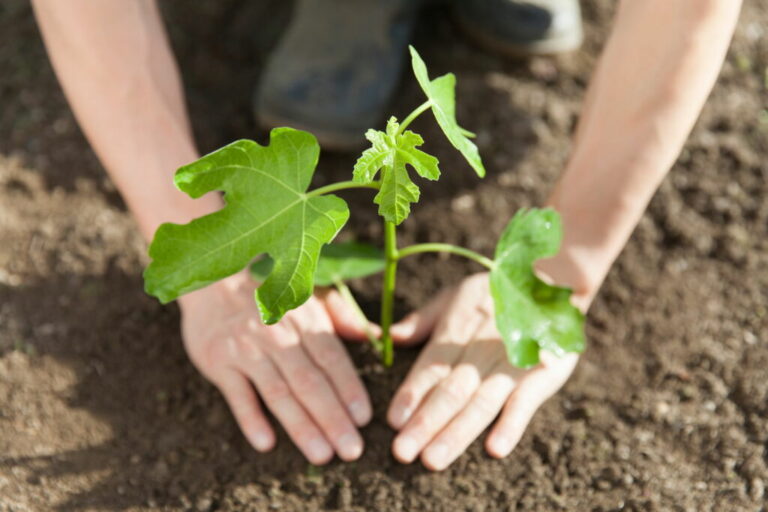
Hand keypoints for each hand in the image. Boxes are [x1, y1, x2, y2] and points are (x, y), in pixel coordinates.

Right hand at [178, 270, 372, 464]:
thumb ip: (342, 317)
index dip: (349, 389)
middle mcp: (278, 335)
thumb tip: (375, 336)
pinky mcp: (218, 361)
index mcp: (305, 320)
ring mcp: (247, 348)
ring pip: (278, 392)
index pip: (332, 359)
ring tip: (321, 455)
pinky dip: (251, 419)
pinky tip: (266, 443)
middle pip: (310, 382)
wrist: (213, 281)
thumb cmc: (271, 295)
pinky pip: (237, 394)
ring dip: (301, 426)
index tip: (364, 419)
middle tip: (351, 450)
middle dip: (333, 419)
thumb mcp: (309, 296)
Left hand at [387, 273, 587, 470]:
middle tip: (402, 452)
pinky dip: (512, 425)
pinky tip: (496, 449)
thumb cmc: (494, 293)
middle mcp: (480, 352)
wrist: (553, 282)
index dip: (412, 394)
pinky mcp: (542, 375)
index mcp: (456, 332)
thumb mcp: (454, 296)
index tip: (392, 421)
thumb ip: (422, 320)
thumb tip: (388, 337)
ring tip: (434, 459)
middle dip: (425, 423)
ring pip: (480, 403)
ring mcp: (512, 366)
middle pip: (450, 391)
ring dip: (457, 433)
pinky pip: (525, 403)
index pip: (430, 367)